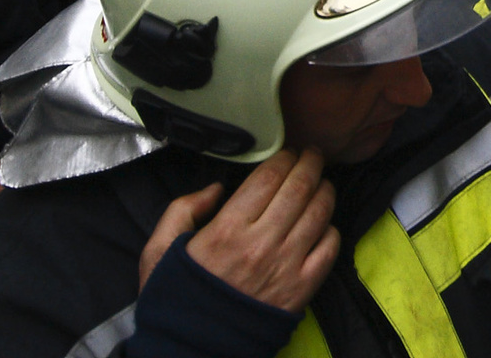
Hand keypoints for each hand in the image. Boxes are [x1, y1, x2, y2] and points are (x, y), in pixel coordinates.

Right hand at [141, 149, 338, 313]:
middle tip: (313, 154)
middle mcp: (261, 243)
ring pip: (320, 212)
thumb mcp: (159, 251)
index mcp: (227, 230)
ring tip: (321, 182)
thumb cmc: (176, 299)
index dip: (284, 157)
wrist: (190, 352)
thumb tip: (216, 188)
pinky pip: (329, 247)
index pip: (269, 176)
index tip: (289, 151)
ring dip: (325, 189)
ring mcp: (285, 267)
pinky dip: (331, 228)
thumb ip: (182, 210)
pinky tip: (322, 223)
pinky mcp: (301, 290)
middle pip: (300, 186)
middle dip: (311, 162)